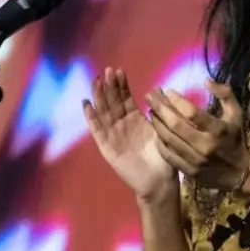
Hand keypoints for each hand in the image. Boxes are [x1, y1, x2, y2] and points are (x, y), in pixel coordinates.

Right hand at [83, 67, 175, 200]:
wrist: (159, 180)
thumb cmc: (163, 156)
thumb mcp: (162, 129)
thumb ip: (159, 111)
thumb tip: (159, 89)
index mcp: (134, 119)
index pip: (125, 98)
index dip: (121, 85)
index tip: (118, 70)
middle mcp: (122, 124)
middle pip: (112, 102)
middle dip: (109, 86)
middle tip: (106, 70)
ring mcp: (113, 135)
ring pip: (103, 112)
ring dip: (99, 97)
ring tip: (96, 82)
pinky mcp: (107, 147)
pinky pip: (98, 131)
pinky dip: (91, 118)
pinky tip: (86, 105)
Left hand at [146, 81, 249, 190]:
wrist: (237, 172)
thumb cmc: (235, 138)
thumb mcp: (236, 114)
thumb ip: (224, 94)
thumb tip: (206, 80)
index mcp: (218, 130)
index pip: (192, 113)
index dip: (177, 101)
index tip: (169, 91)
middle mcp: (205, 145)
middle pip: (175, 125)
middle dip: (160, 108)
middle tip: (149, 96)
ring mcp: (195, 160)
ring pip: (169, 139)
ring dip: (157, 123)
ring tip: (150, 110)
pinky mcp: (188, 170)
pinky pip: (168, 154)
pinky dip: (159, 141)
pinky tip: (156, 130)